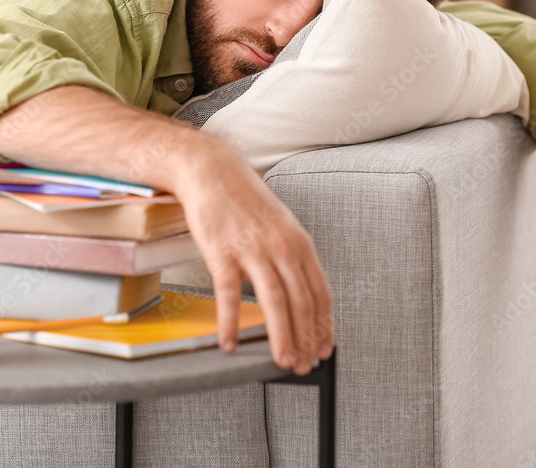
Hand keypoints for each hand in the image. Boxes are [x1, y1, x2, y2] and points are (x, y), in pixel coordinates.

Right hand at [175, 136, 333, 375]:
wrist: (212, 171)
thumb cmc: (244, 200)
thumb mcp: (280, 226)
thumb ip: (290, 258)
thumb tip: (297, 294)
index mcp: (299, 242)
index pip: (320, 292)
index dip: (323, 325)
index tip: (323, 348)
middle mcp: (281, 247)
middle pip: (301, 302)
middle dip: (305, 339)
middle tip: (303, 364)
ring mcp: (252, 249)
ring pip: (274, 302)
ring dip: (280, 337)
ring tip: (281, 360)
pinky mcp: (222, 252)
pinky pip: (228, 295)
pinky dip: (231, 323)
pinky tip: (230, 343)